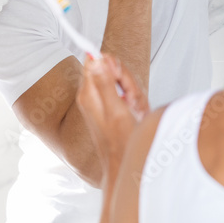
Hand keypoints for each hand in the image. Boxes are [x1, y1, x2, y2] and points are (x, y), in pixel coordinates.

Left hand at [77, 54, 149, 184]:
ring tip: (133, 111)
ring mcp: (100, 100)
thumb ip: (105, 83)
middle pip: (111, 69)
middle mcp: (91, 94)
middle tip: (130, 100)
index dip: (113, 65)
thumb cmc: (119, 142)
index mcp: (89, 93)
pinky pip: (124, 93)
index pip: (95, 60)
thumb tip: (94, 57)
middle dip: (127, 82)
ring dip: (133, 93)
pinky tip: (135, 114)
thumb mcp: (115, 110)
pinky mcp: (109, 106)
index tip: (121, 79)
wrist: (122, 164)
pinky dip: (133, 101)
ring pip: (121, 81)